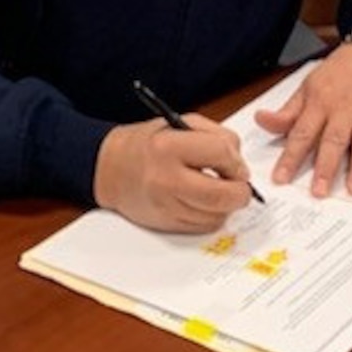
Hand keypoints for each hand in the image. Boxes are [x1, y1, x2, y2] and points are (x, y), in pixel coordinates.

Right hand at [93, 114, 253, 231]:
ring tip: (218, 190)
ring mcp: (165, 205)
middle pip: (221, 195)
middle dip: (240, 192)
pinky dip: (212, 216)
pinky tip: (203, 201)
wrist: (111, 169)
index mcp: (168, 147)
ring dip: (226, 205)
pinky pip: (204, 227)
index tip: (236, 164)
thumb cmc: (148, 144)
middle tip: (239, 185)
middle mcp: (166, 179)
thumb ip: (215, 136)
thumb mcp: (179, 124)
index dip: (236, 160)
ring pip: (216, 215)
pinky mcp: (166, 224)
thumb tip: (240, 165)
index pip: (220, 154)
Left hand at [253, 42, 351, 196]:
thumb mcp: (307, 87)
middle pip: (334, 140)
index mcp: (320, 102)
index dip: (290, 157)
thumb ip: (287, 112)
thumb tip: (261, 120)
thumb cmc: (338, 72)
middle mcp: (344, 109)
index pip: (302, 133)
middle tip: (319, 191)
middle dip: (326, 167)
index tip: (281, 178)